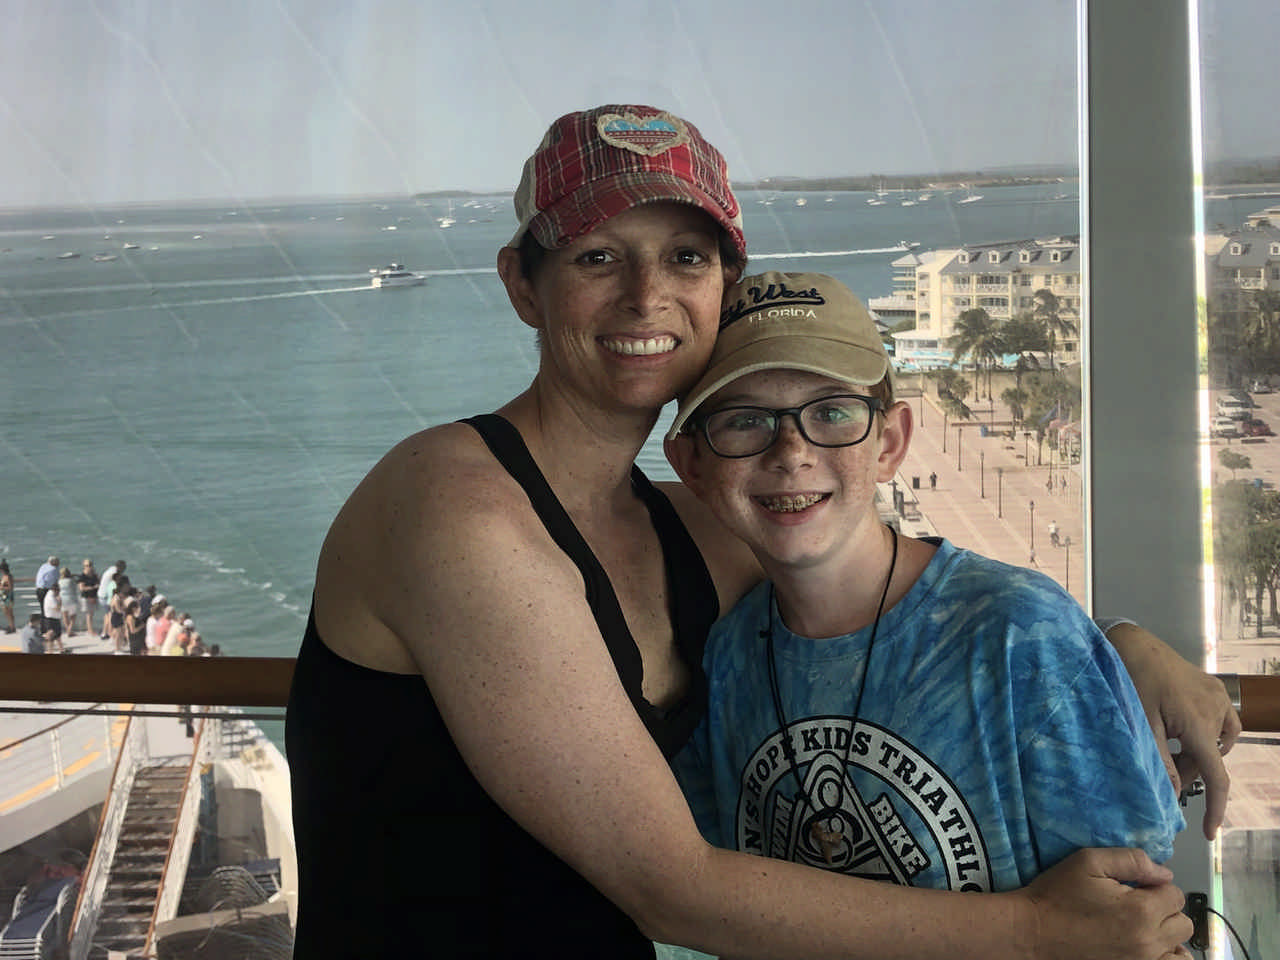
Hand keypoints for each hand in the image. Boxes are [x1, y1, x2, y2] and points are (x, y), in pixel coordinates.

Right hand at [1022, 848, 1190, 959]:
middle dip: (1164, 909)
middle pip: (1183, 922)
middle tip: (1137, 904)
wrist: (1033, 932)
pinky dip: (1163, 956)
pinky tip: (1144, 945)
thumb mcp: (1088, 861)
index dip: (1155, 885)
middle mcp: (1148, 941)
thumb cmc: (1056, 895)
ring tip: (1143, 927)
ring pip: (1180, 949)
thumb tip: (1163, 873)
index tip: (1134, 886)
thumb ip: (1131, 860)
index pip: (1175, 894)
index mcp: (1140, 910)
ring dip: (1167, 935)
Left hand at [1105, 622, 1241, 837]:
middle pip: (1212, 759)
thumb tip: (1170, 793)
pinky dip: (1206, 733)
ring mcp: (1218, 697)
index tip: (1209, 831)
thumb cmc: (1131, 679)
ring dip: (1198, 751)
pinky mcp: (1214, 688)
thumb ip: (1158, 760)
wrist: (1131, 643)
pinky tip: (1181, 729)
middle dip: (1191, 770)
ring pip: (1219, 742)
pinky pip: (1221, 722)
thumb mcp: (1141, 724)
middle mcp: (1216, 710)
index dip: (1216, 808)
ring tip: (1169, 745)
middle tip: (1163, 767)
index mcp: (1197, 723)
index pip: (1216, 776)